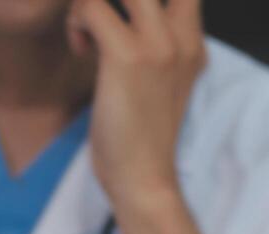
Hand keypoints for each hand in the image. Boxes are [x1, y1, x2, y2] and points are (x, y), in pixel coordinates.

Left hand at [68, 0, 206, 233]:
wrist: (144, 181)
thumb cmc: (140, 139)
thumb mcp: (158, 86)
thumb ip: (152, 50)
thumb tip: (118, 24)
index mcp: (191, 45)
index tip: (120, 13)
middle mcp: (180, 37)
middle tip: (96, 12)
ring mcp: (157, 45)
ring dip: (91, 1)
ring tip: (86, 28)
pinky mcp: (127, 57)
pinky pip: (91, 6)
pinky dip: (77, 21)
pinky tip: (80, 49)